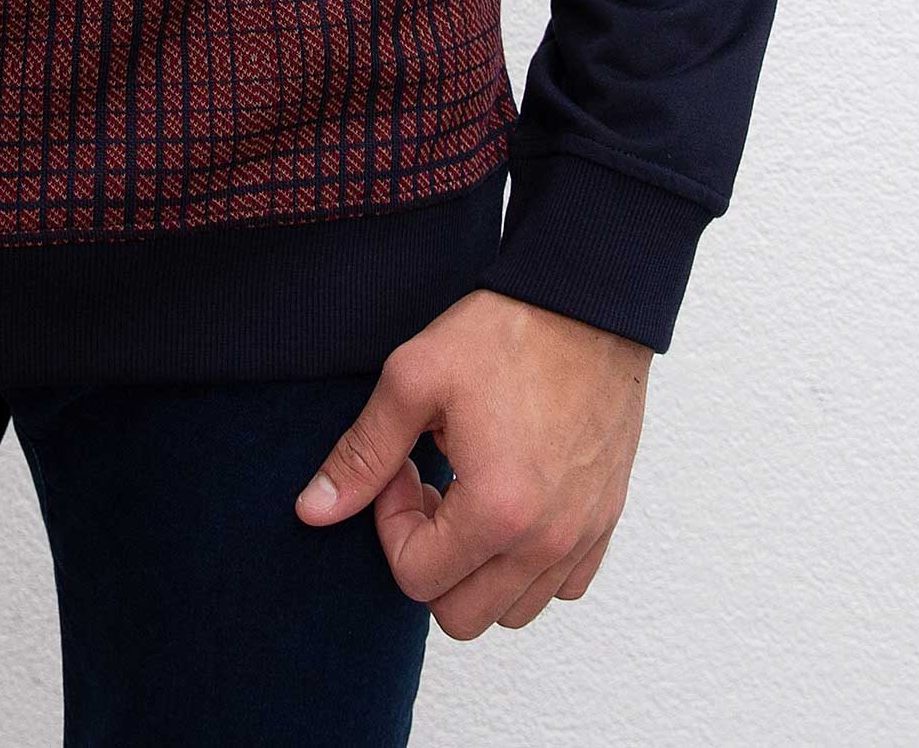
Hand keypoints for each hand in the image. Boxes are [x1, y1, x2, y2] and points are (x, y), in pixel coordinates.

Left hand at [294, 288, 651, 637]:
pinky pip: (561, 586)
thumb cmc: (506, 334)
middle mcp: (546, 542)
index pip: (416, 578)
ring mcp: (582, 537)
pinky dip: (527, 564)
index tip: (402, 466)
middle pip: (461, 615)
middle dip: (429, 559)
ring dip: (477, 569)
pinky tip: (511, 501)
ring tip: (468, 494)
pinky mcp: (605, 522)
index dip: (390, 524)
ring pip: (512, 610)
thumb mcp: (413, 380)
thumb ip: (362, 454)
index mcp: (496, 513)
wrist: (587, 302)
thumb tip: (313, 511)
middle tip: (429, 487)